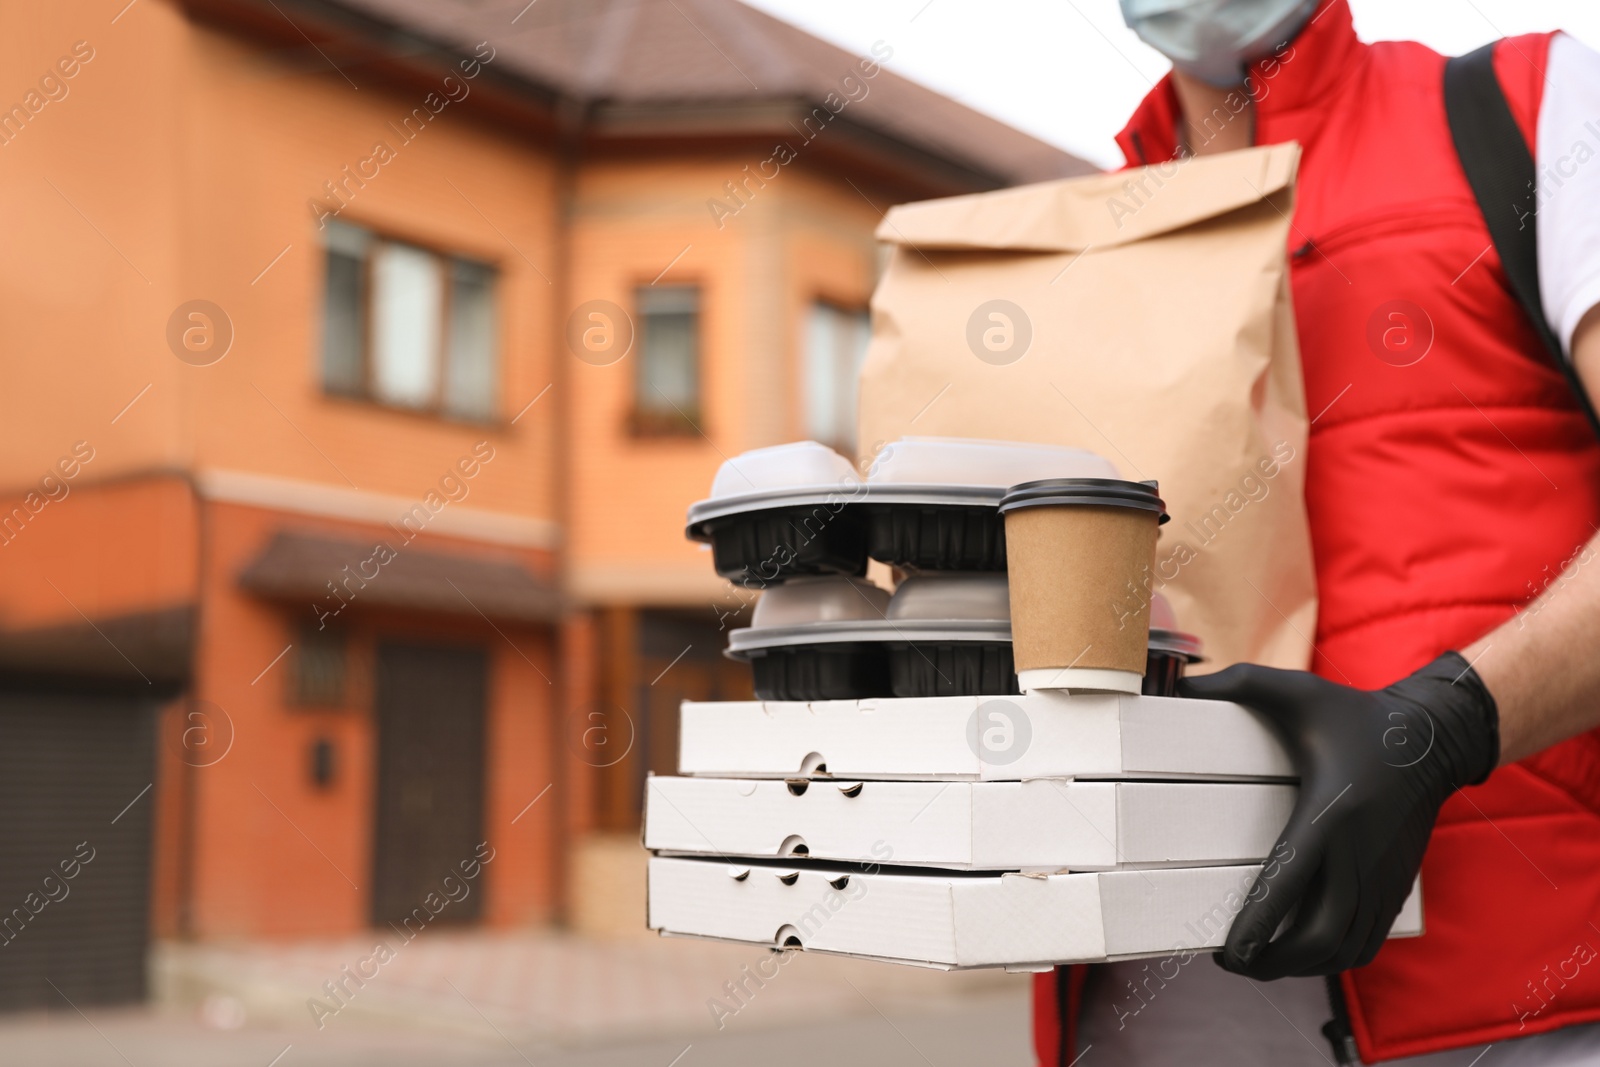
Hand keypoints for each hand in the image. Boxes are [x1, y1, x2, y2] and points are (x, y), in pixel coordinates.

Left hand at [1180, 652, 1499, 978]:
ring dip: (1301, 967)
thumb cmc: (1355, 715)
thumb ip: (1239, 682)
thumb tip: (1181, 683)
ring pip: (1345, 950)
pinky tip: (1303, 954)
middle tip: (1234, 961)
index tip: (1226, 950)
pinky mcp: (1396, 887)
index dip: (1256, 928)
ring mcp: (1382, 876)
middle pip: (1318, 937)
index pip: (1287, 886)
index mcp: (1328, 814)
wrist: (1430, 739)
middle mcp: (1359, 854)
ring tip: (1261, 961)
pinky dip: (1334, 959)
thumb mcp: (1298, 689)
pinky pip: (1367, 942)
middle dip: (1273, 963)